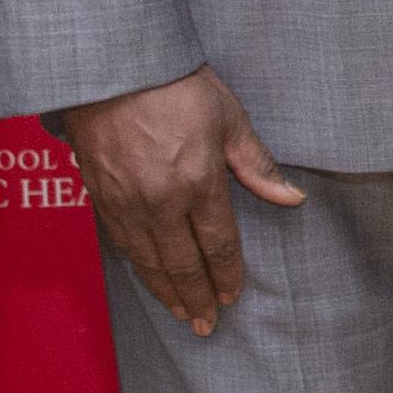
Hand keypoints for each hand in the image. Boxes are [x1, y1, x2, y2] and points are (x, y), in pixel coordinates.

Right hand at [52, 66, 304, 337]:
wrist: (112, 67)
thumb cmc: (176, 85)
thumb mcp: (229, 117)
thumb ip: (257, 164)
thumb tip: (292, 197)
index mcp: (198, 182)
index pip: (218, 244)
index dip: (228, 274)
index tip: (233, 296)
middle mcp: (160, 201)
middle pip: (182, 264)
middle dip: (197, 298)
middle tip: (207, 325)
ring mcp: (126, 202)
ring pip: (148, 261)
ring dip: (166, 292)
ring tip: (182, 314)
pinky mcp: (100, 196)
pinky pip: (122, 243)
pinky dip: (139, 267)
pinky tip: (149, 278)